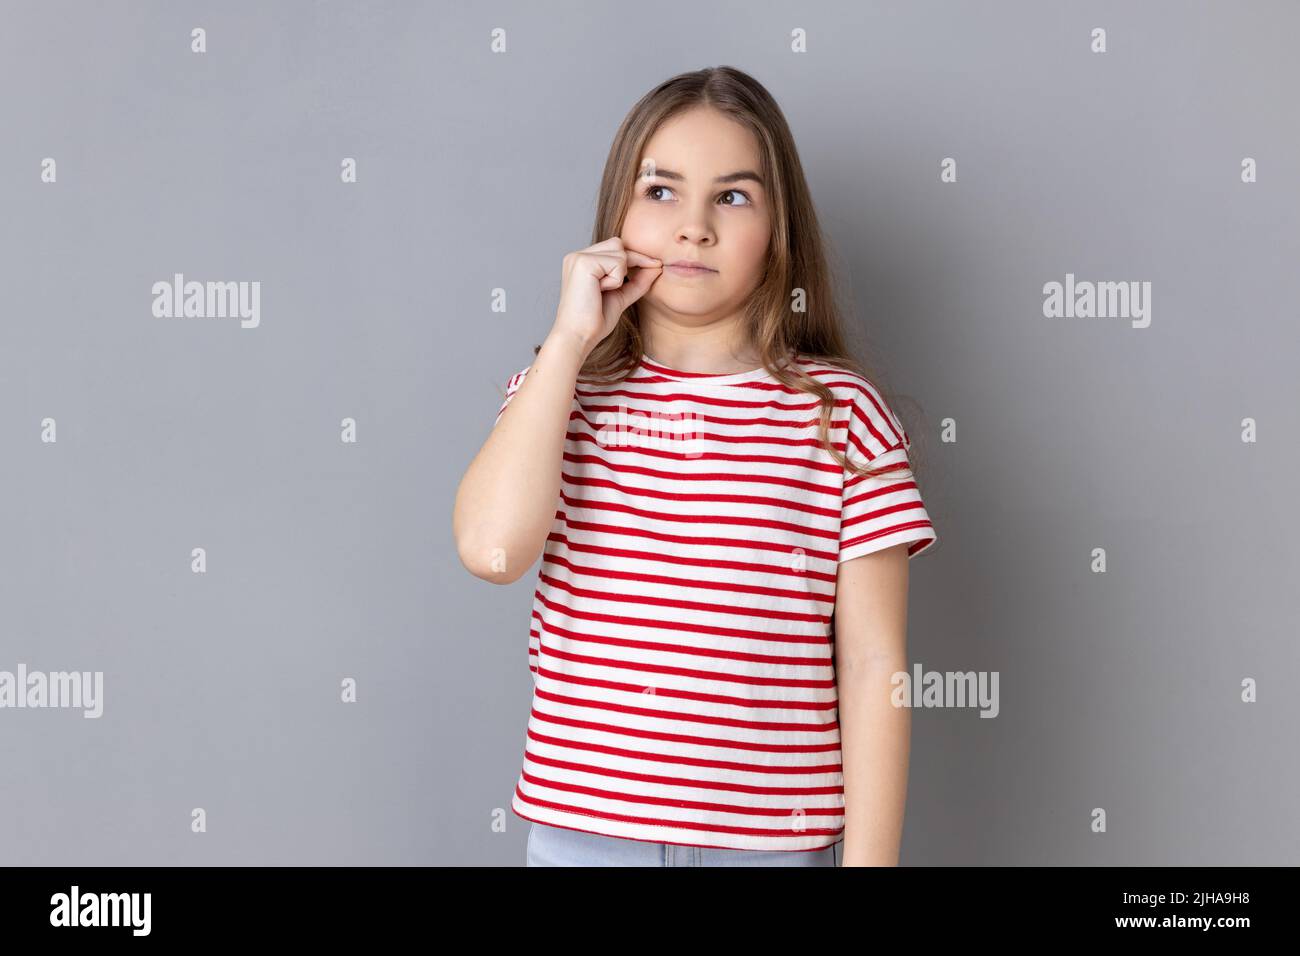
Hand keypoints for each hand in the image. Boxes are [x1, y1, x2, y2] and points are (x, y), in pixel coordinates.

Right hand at [552, 237, 660, 355]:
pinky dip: (615, 280)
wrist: (579, 336)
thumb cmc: (594, 321)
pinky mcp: (583, 263)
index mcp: (581, 261)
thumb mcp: (620, 296)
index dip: (635, 257)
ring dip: (619, 275)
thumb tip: (657, 266)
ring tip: (602, 291)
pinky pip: (617, 263)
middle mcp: (577, 255)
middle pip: (618, 244)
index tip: (656, 265)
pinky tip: (599, 291)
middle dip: (629, 263)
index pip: (615, 247)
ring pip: (620, 252)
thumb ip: (637, 281)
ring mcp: (578, 257)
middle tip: (617, 286)